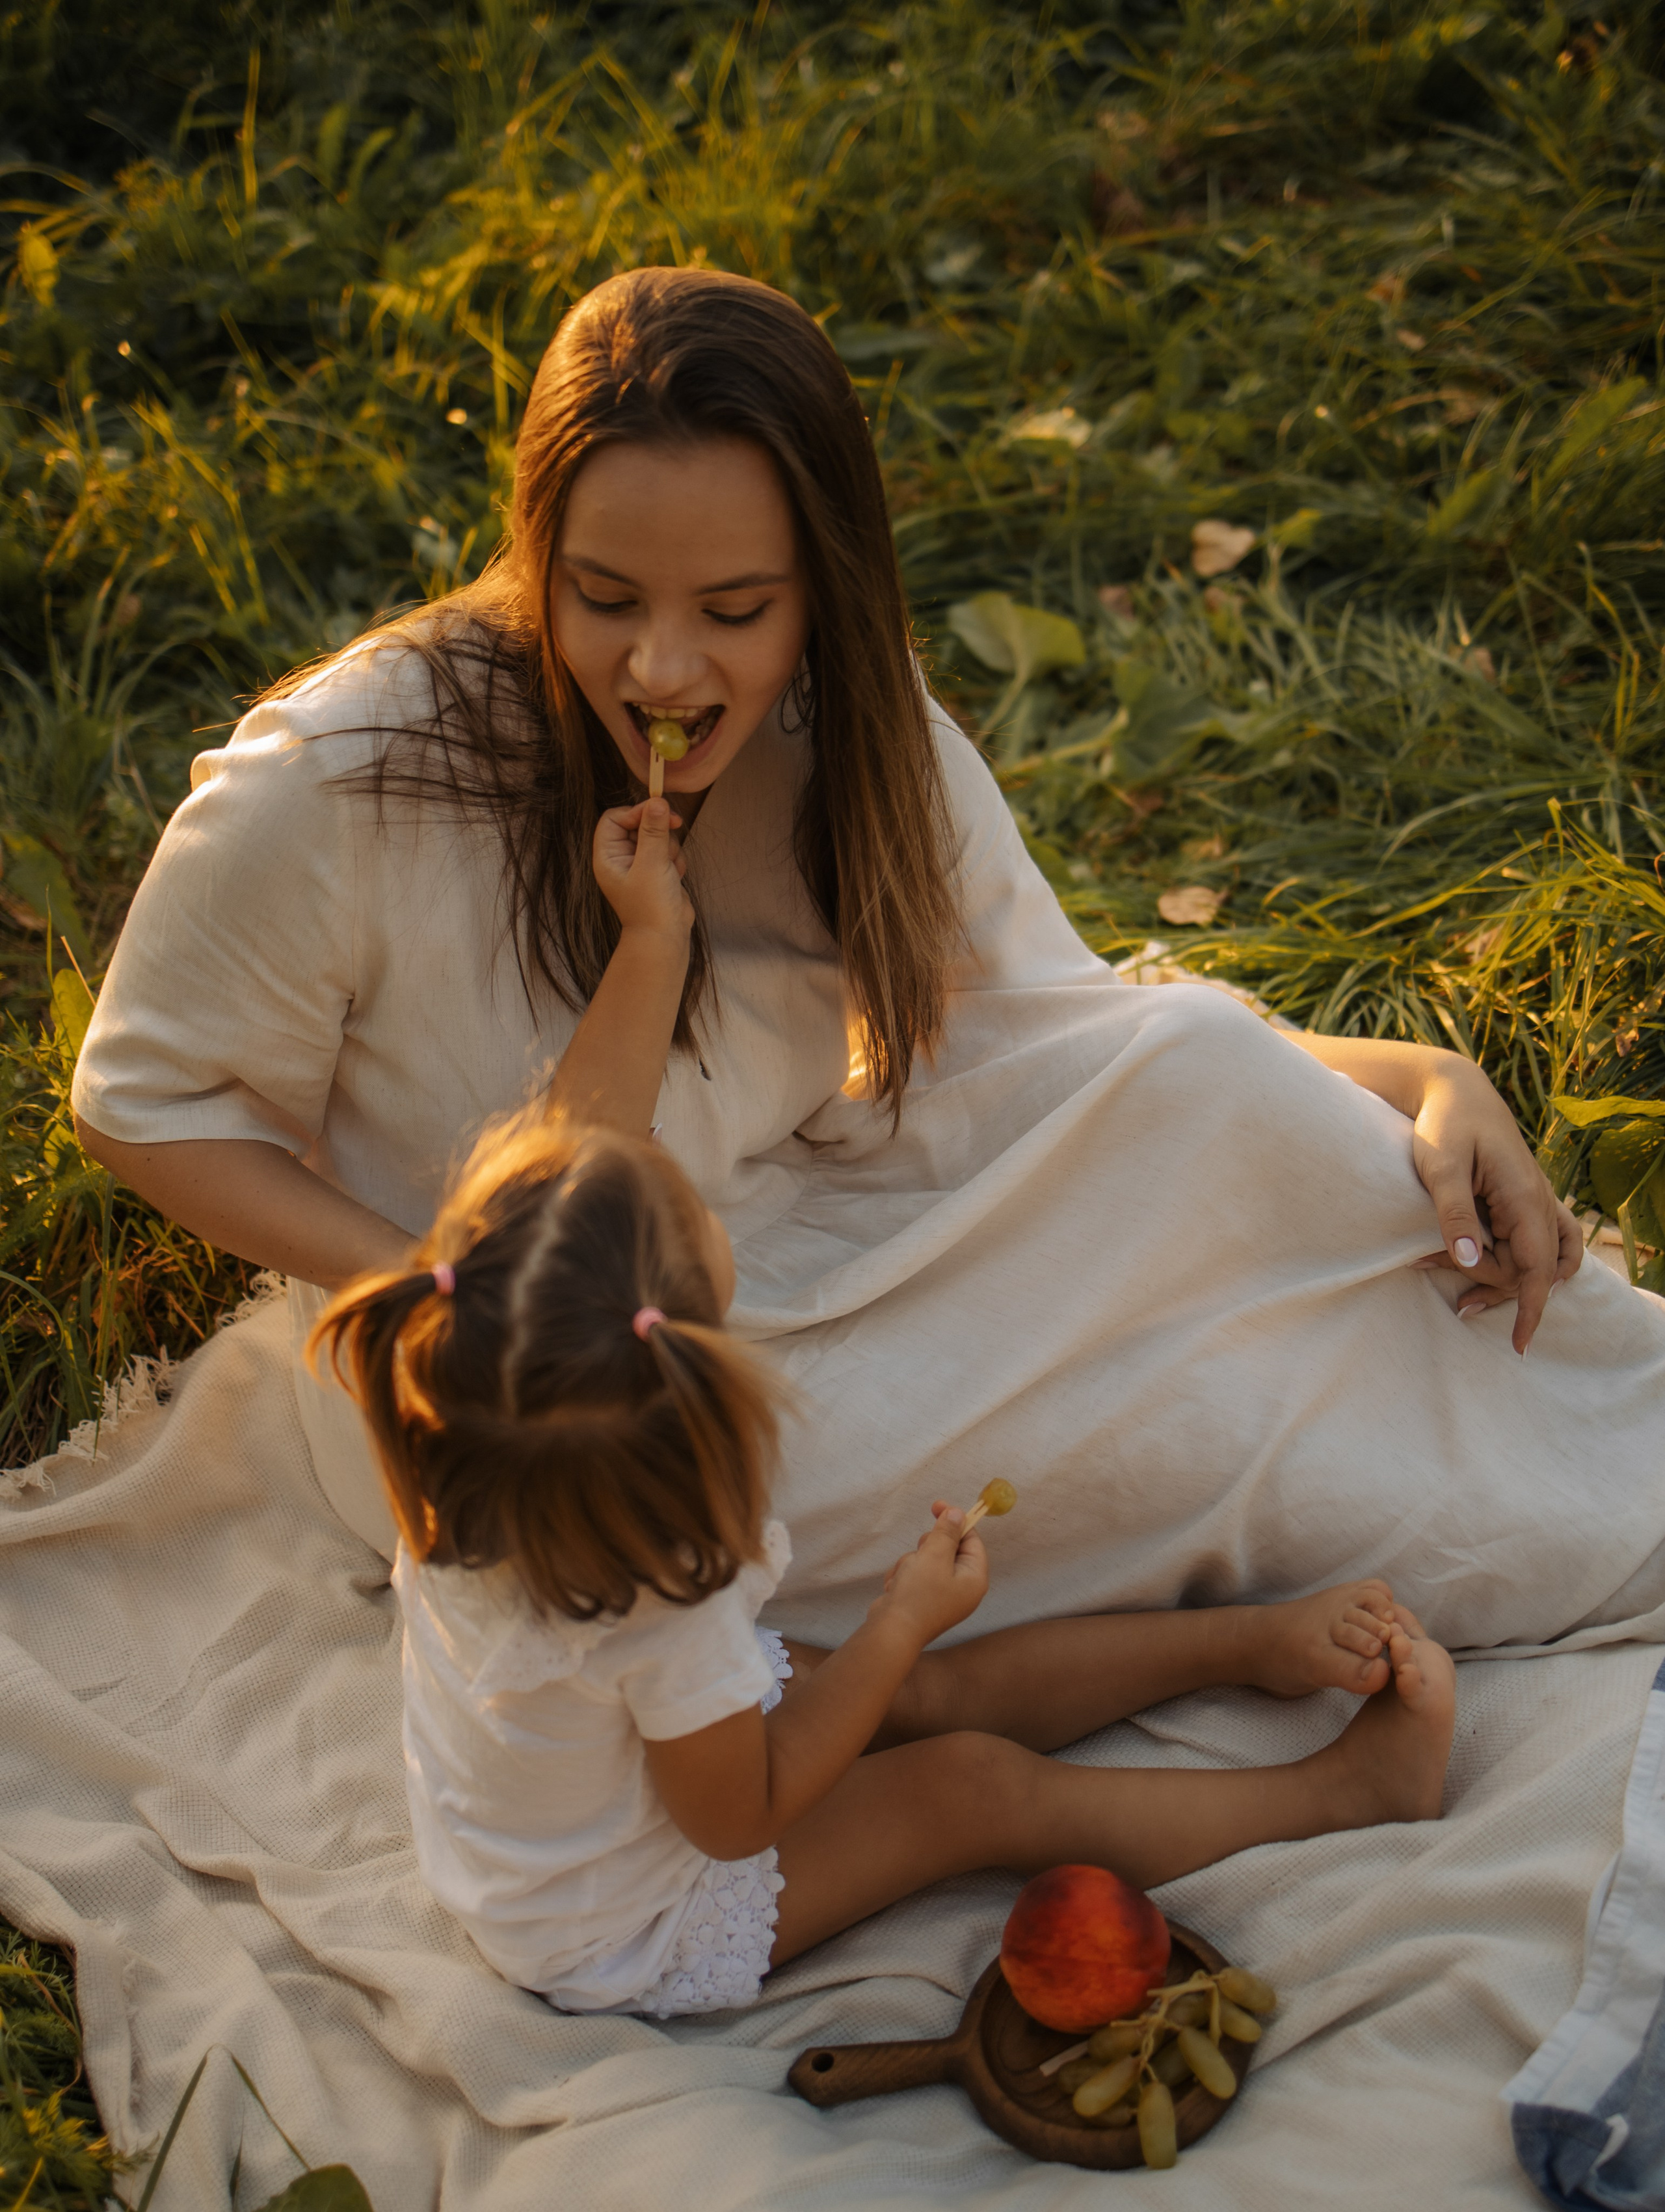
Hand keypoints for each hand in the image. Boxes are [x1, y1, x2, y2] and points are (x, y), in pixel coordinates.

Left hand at [591, 797, 692, 941]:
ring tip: (670, 868)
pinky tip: (675, 876)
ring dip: (670, 847)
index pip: (615, 818)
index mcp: (608, 856)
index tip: (658, 812)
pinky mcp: (656, 870)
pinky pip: (667, 850)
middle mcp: (620, 857)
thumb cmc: (651, 906)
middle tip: (675, 826)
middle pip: (638, 823)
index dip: (636, 811)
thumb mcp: (651, 864)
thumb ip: (653, 831)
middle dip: (658, 829)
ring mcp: (639, 864)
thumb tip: (657, 801)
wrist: (665, 938)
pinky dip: (675, 859)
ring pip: (657, 835)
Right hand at [875, 1505, 987, 1646]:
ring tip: (904, 1577)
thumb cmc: (918, 1594)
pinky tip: (896, 1589)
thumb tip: (957, 1513)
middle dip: (927, 1548)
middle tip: (920, 1552)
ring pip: (926, 1560)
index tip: (937, 1506)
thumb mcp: (934, 1555)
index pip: (971, 1540)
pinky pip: (914, 1575)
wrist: (892, 1632)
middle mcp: (962, 1588)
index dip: (955, 1521)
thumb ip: (947, 1532)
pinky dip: (903, 1577)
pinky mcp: (922, 1600)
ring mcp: (941, 1596)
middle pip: (948, 1549)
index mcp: (974, 1578)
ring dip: (910, 1562)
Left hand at [1407, 1056, 1581, 1353]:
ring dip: (1502, 1280)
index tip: (1520, 1344)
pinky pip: (1538, 1242)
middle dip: (1493, 1288)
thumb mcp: (1441, 1165)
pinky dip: (1516, 1262)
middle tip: (1438, 1283)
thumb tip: (1467, 1259)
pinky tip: (1483, 1270)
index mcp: (1525, 1197)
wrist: (1454, 1090)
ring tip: (1462, 1296)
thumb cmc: (1445, 1124)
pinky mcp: (1522, 1199)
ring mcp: (1533, 1201)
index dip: (1530, 1308)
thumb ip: (1454, 1212)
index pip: (1538, 1268)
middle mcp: (1538, 1203)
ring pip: (1537, 1261)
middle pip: (1532, 1271)